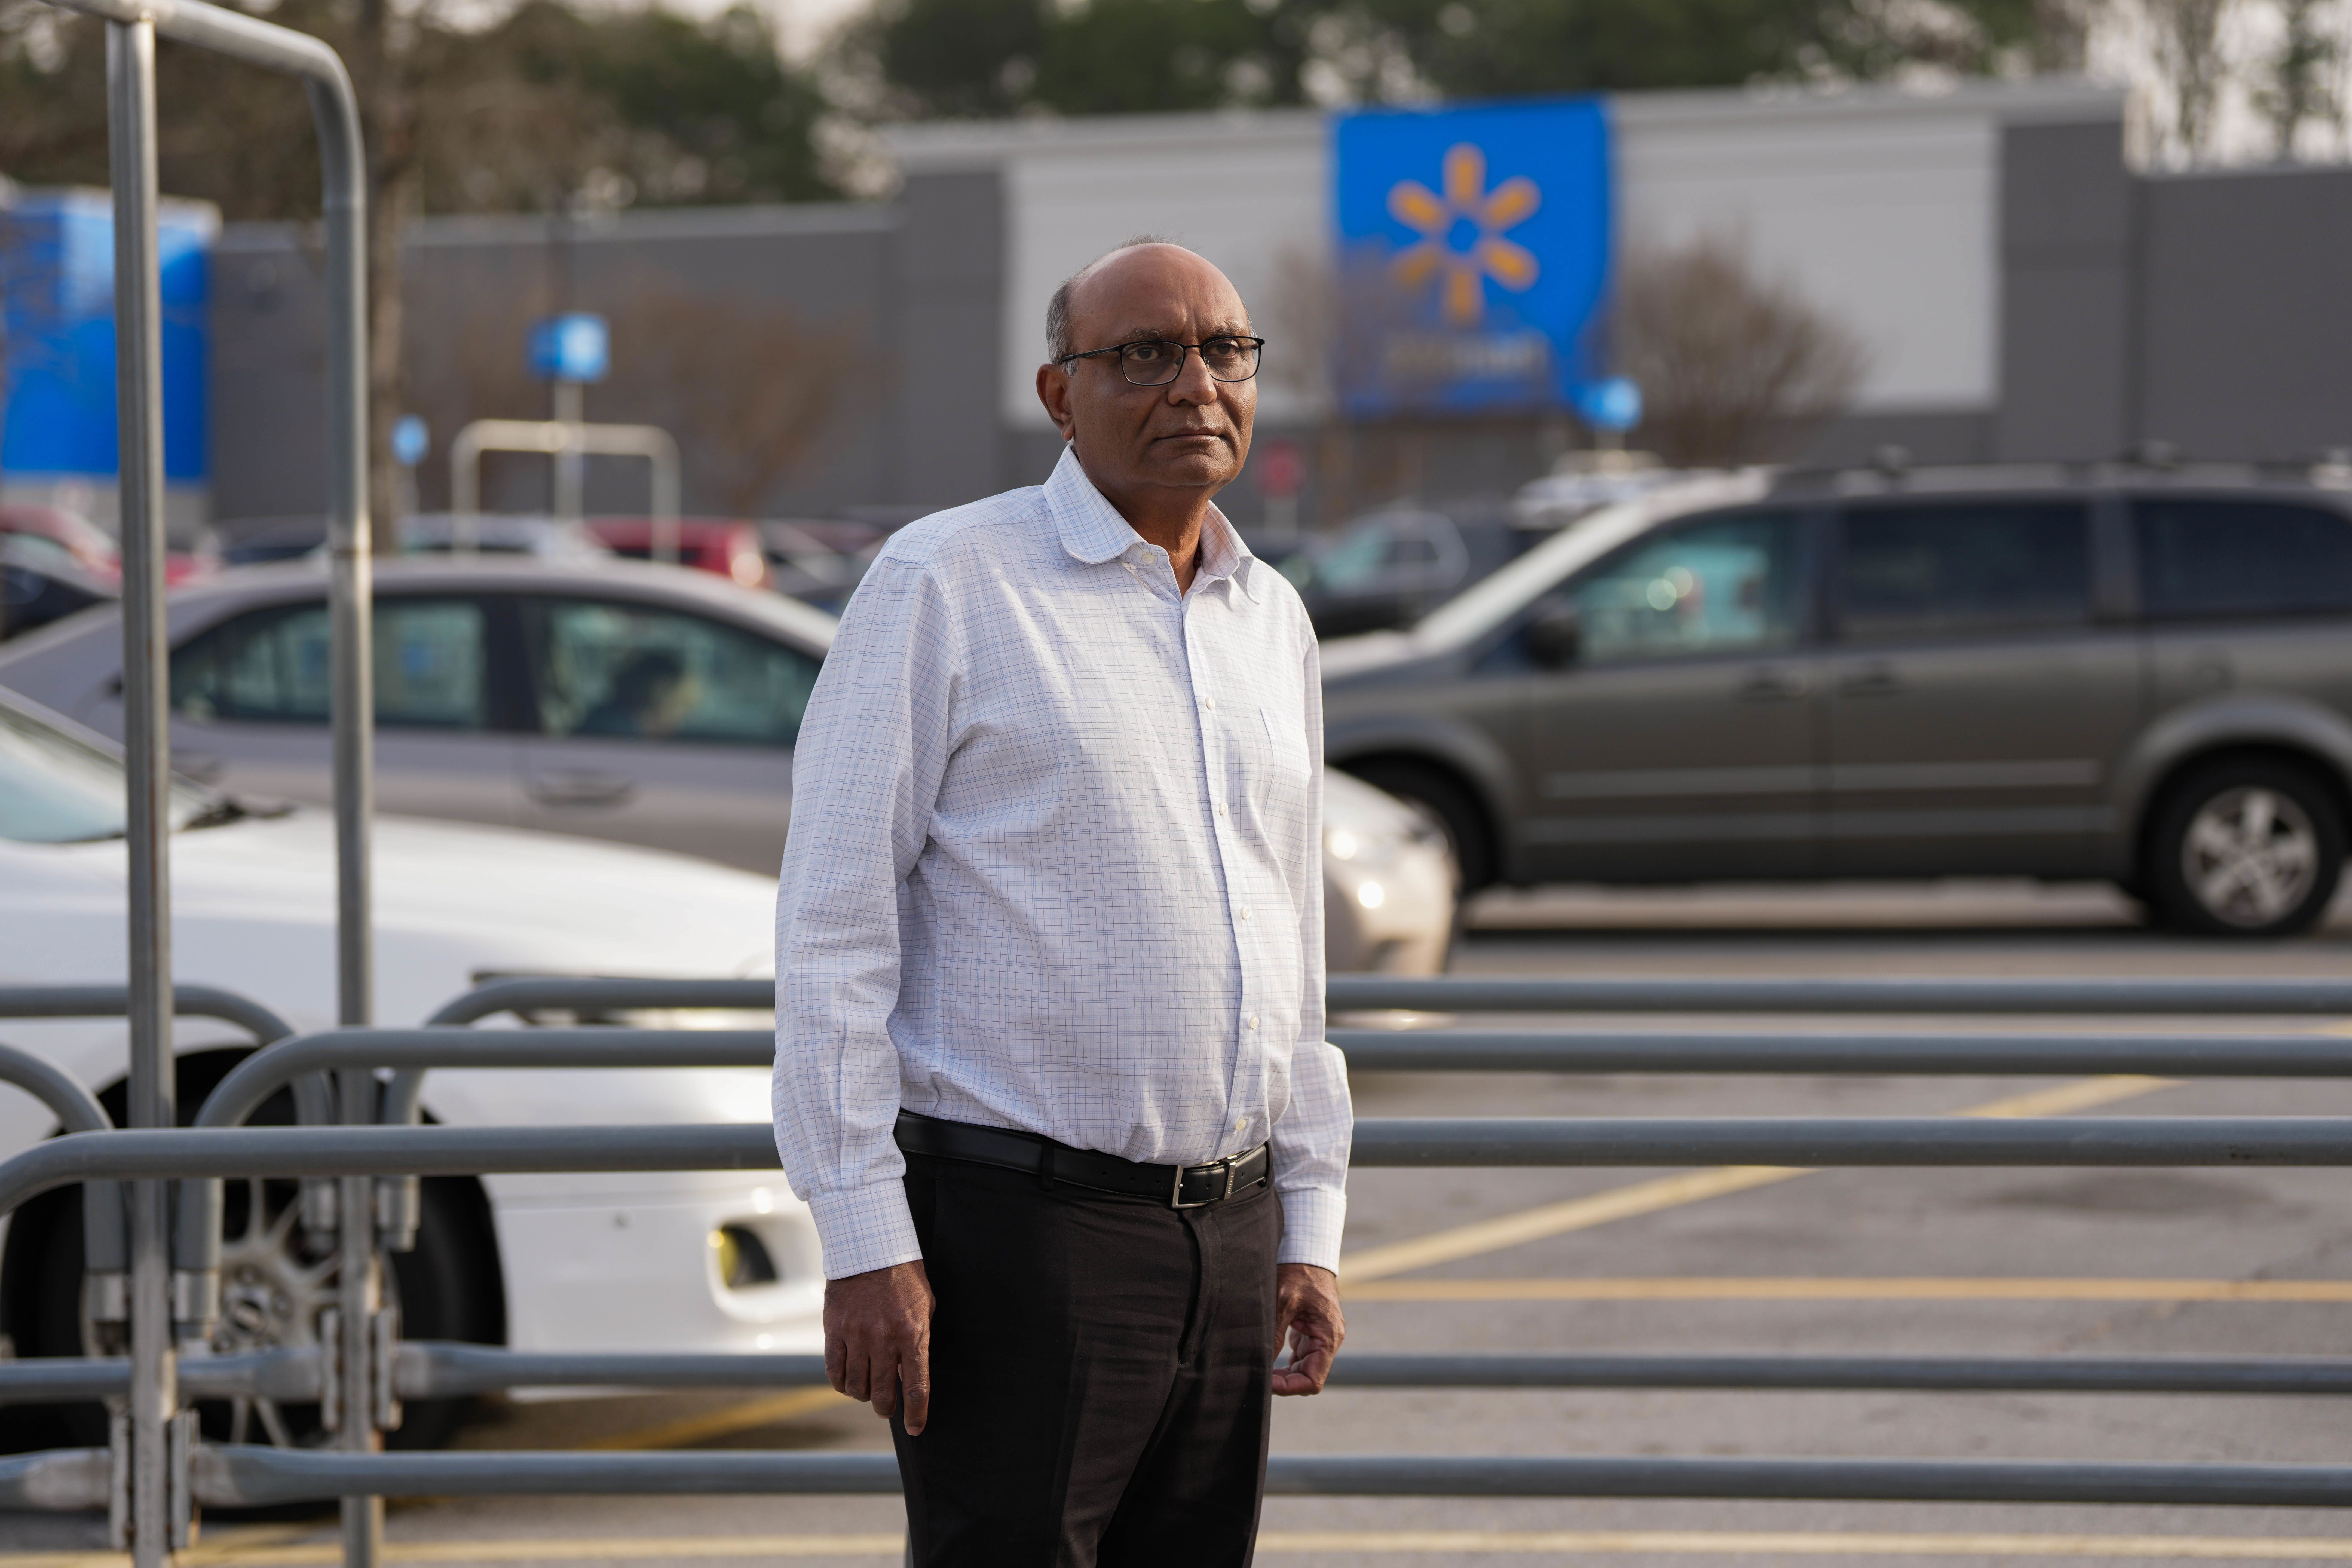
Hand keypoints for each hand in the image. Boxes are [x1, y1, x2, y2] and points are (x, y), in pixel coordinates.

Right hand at [824, 1260, 933, 1433]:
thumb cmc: (905, 1281)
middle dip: (887, 1408)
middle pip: (883, 1393)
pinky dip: (841, 1383)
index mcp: (912, 1335)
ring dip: (864, 1395)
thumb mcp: (924, 1310)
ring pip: (856, 1386)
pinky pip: (834, 1370)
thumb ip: (918, 1343)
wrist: (871, 1250)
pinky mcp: (834, 1330)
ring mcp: (857, 1336)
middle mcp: (884, 1339)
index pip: (917, 1387)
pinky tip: (848, 1381)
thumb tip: (908, 1375)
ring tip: (869, 1391)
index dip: (916, 1414)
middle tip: (887, 1408)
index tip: (916, 1428)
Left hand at [1271, 1263, 1343, 1395]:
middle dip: (1284, 1381)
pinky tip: (1269, 1353)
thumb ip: (1275, 1335)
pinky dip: (1285, 1360)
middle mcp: (1328, 1340)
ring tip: (1261, 1366)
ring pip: (1303, 1368)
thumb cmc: (1298, 1273)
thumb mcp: (1282, 1302)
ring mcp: (1320, 1336)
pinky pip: (1300, 1355)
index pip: (1313, 1380)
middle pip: (1308, 1377)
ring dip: (1284, 1372)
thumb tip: (1263, 1364)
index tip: (1267, 1383)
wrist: (1307, 1252)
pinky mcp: (1311, 1330)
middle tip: (1259, 1375)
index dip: (1290, 1387)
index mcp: (1328, 1336)